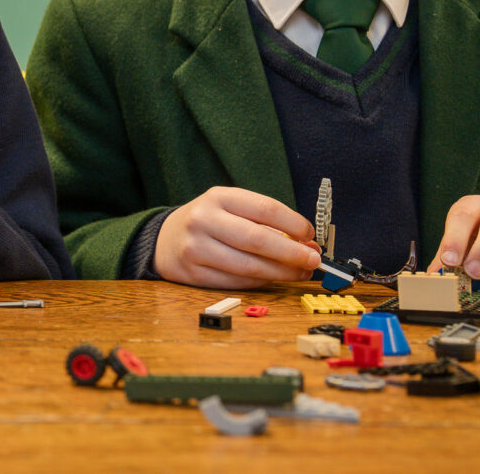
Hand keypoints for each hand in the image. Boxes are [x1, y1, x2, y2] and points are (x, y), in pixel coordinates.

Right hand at [154, 186, 319, 288]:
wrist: (165, 239)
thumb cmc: (209, 223)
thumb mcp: (230, 209)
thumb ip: (265, 223)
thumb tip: (307, 245)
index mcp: (218, 197)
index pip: (265, 209)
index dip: (294, 224)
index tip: (310, 235)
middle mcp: (203, 220)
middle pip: (258, 240)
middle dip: (293, 253)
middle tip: (314, 261)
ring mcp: (196, 248)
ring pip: (250, 266)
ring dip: (282, 273)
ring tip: (300, 273)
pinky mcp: (194, 274)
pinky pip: (237, 282)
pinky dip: (262, 283)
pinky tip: (274, 279)